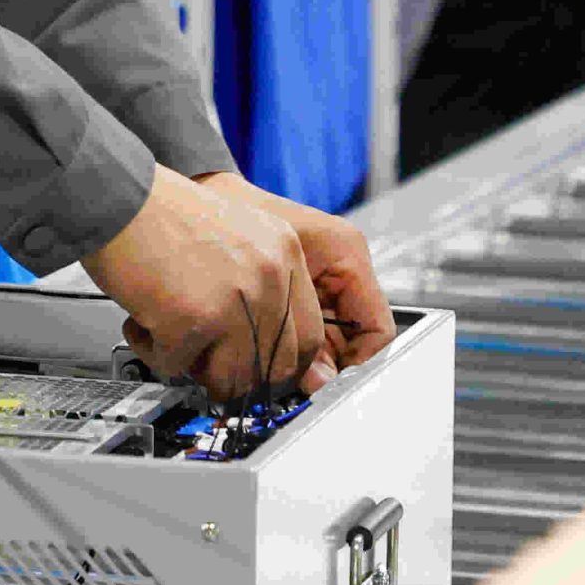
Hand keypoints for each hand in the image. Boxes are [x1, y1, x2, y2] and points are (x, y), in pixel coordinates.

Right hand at [80, 163, 324, 402]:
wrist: (117, 194)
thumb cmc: (162, 213)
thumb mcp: (239, 234)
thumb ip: (261, 284)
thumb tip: (264, 344)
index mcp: (285, 252)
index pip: (308, 336)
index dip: (280, 364)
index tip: (257, 370)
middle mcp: (270, 276)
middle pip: (277, 367)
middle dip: (240, 378)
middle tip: (208, 365)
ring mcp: (236, 300)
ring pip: (232, 379)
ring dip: (195, 367)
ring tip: (168, 333)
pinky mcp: (194, 320)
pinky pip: (177, 367)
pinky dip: (152, 350)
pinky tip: (142, 319)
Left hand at [194, 172, 395, 393]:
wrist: (206, 198)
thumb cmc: (239, 215)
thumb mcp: (278, 270)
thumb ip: (305, 326)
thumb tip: (318, 381)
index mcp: (348, 255)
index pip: (378, 329)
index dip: (360, 364)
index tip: (331, 387)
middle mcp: (343, 270)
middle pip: (352, 343)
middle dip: (327, 369)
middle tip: (296, 386)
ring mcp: (322, 284)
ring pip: (328, 345)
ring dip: (305, 363)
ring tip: (274, 368)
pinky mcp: (299, 294)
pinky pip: (305, 335)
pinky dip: (287, 350)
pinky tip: (264, 354)